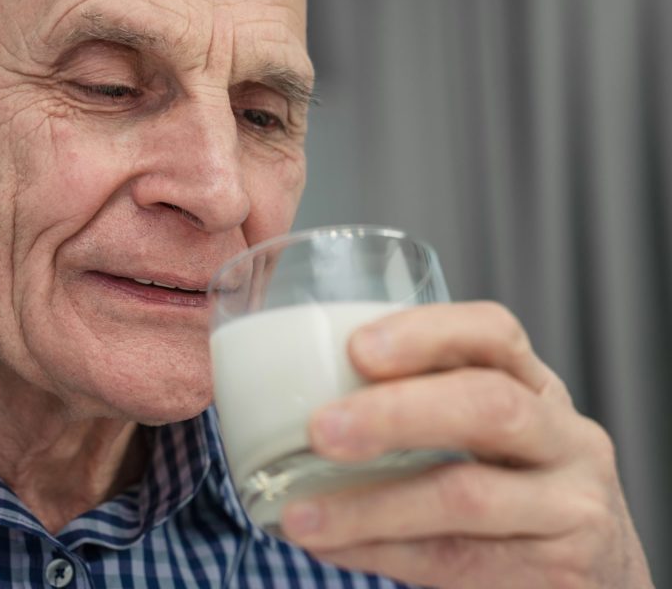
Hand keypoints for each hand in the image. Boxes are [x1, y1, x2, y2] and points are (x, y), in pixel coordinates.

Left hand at [280, 302, 653, 588]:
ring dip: (370, 503)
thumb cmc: (513, 488)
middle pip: (489, 405)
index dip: (426, 332)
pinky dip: (382, 552)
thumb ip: (424, 409)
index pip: (493, 333)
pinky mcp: (560, 575)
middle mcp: (565, 436)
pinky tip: (333, 545)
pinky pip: (457, 562)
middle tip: (322, 429)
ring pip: (467, 495)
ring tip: (301, 513)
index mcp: (536, 385)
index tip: (357, 348)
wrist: (599, 578)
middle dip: (396, 413)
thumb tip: (297, 403)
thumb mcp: (488, 436)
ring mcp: (572, 508)